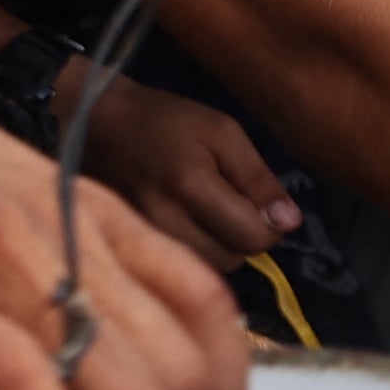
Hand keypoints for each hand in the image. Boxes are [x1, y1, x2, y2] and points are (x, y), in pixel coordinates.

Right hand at [75, 81, 294, 276]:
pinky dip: (197, 249)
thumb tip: (289, 224)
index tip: (259, 199)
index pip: (254, 238)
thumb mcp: (223, 132)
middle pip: (233, 260)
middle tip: (230, 200)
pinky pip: (185, 265)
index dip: (270, 223)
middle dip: (243, 235)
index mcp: (192, 186)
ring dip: (220, 246)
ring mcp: (147, 239)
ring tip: (207, 211)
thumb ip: (259, 179)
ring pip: (210, 268)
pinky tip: (186, 222)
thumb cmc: (167, 121)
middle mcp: (166, 221)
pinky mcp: (137, 246)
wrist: (100, 123)